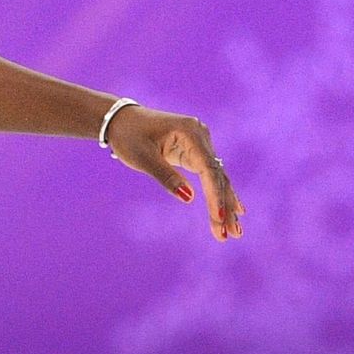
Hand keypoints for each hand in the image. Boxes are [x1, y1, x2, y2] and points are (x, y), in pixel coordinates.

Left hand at [106, 105, 246, 241]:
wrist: (120, 119)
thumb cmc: (128, 136)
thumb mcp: (142, 158)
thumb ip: (166, 177)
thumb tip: (190, 198)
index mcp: (190, 132)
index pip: (208, 169)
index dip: (215, 195)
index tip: (219, 218)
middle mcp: (201, 135)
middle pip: (217, 175)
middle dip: (224, 206)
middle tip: (232, 234)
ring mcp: (200, 143)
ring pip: (217, 178)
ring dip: (225, 204)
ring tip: (234, 231)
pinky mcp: (195, 151)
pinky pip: (210, 176)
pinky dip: (217, 194)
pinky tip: (233, 211)